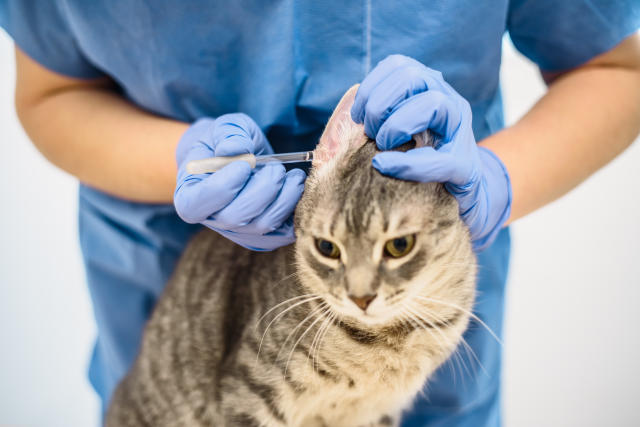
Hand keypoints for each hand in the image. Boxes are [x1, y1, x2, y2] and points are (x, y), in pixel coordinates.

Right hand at [174, 114, 305, 250]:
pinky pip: (283, 234)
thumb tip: (236, 149)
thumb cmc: (224, 143)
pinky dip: (295, 212)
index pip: (199, 204)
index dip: (225, 185)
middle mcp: (213, 220)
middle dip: (262, 190)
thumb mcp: (223, 128)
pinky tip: (296, 189)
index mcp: (190, 197)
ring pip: (262, 226)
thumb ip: (228, 134)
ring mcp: (239, 232)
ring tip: (294, 176)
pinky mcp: (264, 237)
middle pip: (235, 218)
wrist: (234, 160)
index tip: (244, 164)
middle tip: (276, 167)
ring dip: (284, 199)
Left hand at [351, 55, 510, 250]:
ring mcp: (460, 132)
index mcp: (429, 90)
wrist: (457, 198)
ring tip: (383, 147)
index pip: (398, 65)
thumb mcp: (394, 133)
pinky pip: (438, 159)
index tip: (357, 115)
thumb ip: (376, 117)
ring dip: (396, 125)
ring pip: (433, 104)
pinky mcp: (465, 167)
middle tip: (371, 133)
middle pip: (412, 77)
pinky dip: (406, 163)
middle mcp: (449, 102)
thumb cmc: (416, 163)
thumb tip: (349, 110)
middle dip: (380, 105)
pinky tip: (384, 165)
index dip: (370, 86)